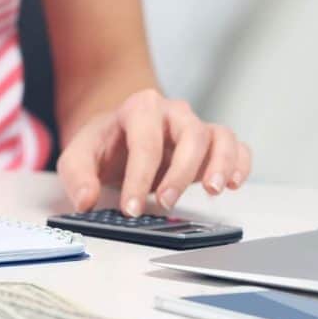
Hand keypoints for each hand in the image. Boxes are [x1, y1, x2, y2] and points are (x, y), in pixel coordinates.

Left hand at [57, 89, 250, 215]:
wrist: (118, 136)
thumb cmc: (102, 145)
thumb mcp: (77, 156)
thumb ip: (77, 176)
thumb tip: (86, 200)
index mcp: (139, 109)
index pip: (145, 142)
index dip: (140, 177)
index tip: (131, 209)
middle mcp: (173, 113)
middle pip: (190, 134)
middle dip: (180, 172)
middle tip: (166, 203)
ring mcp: (195, 126)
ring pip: (219, 136)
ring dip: (221, 163)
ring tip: (213, 190)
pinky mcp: (211, 144)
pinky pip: (236, 146)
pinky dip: (240, 163)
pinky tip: (233, 184)